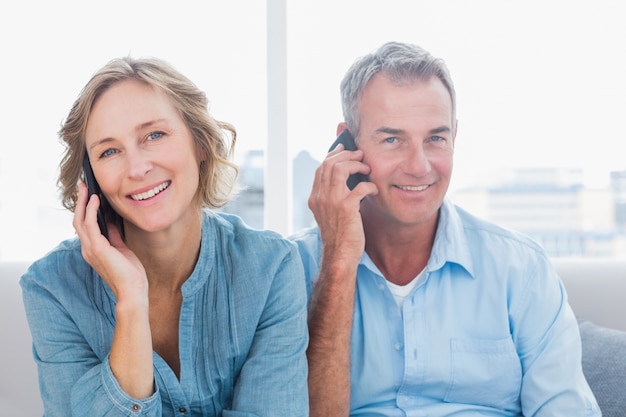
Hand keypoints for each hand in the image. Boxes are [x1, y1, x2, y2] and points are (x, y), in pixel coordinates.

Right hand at [73, 182, 147, 300]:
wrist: (133, 290)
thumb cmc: (130, 273)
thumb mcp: (121, 248)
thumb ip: (113, 235)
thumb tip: (110, 221)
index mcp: (92, 250)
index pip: (84, 226)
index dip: (84, 210)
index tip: (89, 195)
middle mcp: (87, 249)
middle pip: (78, 220)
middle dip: (80, 202)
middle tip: (83, 186)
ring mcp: (90, 249)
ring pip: (80, 220)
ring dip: (83, 202)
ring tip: (87, 188)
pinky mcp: (97, 248)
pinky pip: (90, 224)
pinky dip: (91, 210)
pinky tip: (96, 200)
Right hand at [308, 144, 377, 266]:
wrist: (339, 256)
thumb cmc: (339, 235)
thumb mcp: (329, 213)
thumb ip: (332, 197)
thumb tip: (345, 178)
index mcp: (315, 197)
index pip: (321, 168)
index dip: (333, 155)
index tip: (345, 150)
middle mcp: (320, 197)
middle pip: (330, 163)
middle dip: (347, 155)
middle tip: (360, 155)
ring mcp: (332, 202)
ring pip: (341, 169)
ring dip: (357, 164)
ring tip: (367, 168)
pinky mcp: (346, 208)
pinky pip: (360, 186)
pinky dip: (369, 184)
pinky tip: (374, 189)